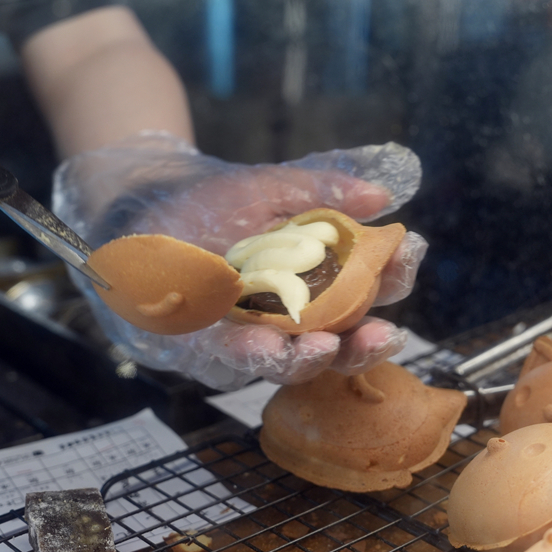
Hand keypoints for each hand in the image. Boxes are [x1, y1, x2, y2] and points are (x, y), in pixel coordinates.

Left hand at [54, 136, 425, 390]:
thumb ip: (324, 190)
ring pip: (290, 363)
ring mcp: (252, 338)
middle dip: (365, 343)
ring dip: (310, 359)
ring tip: (322, 346)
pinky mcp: (207, 352)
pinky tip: (262, 345)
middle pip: (342, 342)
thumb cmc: (216, 199)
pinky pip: (231, 362)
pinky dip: (249, 355)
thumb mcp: (274, 187)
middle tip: (383, 333)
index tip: (407, 257)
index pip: (370, 289)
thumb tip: (381, 194)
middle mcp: (293, 318)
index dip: (393, 277)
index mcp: (320, 282)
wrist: (145, 205)